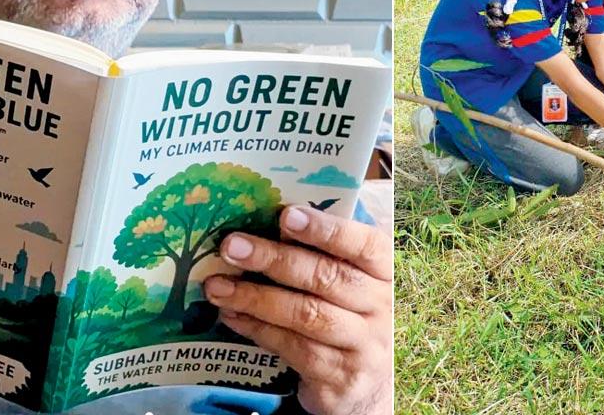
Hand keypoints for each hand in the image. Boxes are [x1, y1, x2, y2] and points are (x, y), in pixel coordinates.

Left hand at [204, 206, 391, 414]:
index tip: (286, 216)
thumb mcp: (350, 282)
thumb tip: (268, 221)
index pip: (364, 244)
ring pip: (306, 314)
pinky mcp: (339, 377)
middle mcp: (381, 307)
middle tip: (232, 246)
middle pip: (327, 277)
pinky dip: (258, 329)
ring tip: (218, 286)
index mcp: (385, 272)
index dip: (326, 229)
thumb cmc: (349, 317)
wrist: (365, 388)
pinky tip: (232, 316)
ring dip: (256, 297)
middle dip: (275, 259)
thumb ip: (323, 254)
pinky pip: (293, 348)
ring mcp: (364, 345)